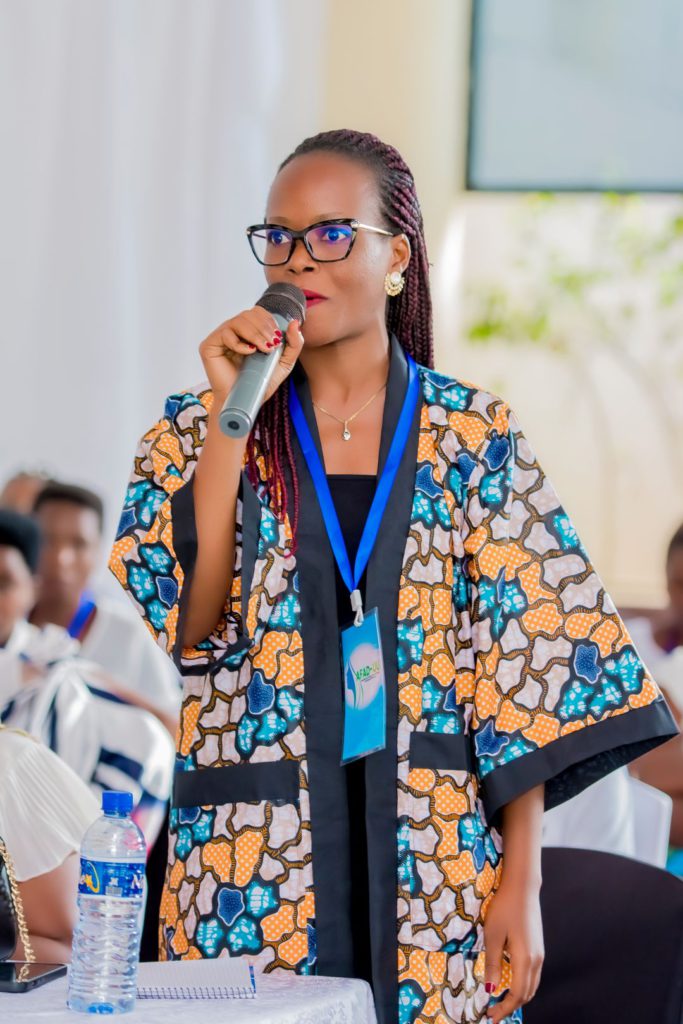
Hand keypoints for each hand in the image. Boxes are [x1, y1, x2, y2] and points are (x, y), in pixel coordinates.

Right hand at [199, 307, 304, 404]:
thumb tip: (295, 322)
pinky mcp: (209, 346)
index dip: (269, 321)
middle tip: (272, 345)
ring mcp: (220, 337)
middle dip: (264, 327)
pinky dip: (239, 342)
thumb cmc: (261, 384)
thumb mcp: (284, 363)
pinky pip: (225, 334)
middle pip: (248, 314)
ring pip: (238, 321)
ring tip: (263, 349)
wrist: (245, 402)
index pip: (257, 313)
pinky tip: (248, 352)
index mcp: (247, 332)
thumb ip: (294, 344)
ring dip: (255, 334)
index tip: (277, 338)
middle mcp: (232, 331)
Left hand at [483, 878, 543, 1021]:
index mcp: (525, 959)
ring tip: (500, 1001)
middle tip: (493, 1012)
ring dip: (518, 996)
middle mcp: (536, 960)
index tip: (491, 1017)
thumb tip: (491, 990)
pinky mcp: (538, 947)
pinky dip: (523, 985)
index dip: (505, 1008)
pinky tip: (510, 983)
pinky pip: (533, 974)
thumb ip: (493, 964)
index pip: (518, 994)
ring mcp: (540, 953)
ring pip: (532, 985)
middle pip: (527, 993)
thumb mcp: (492, 935)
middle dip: (511, 1006)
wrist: (522, 887)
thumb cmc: (504, 908)